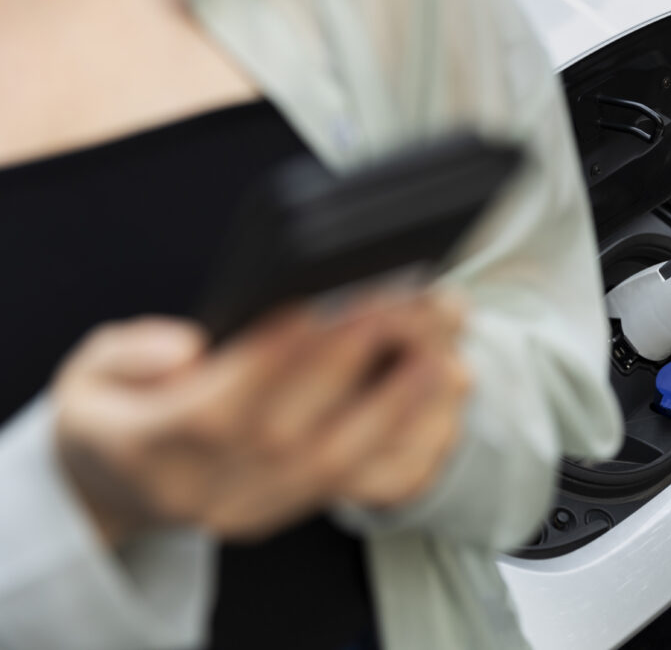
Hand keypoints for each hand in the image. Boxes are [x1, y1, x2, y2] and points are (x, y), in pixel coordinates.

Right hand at [53, 291, 469, 546]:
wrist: (120, 490)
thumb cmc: (113, 417)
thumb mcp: (86, 375)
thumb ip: (126, 356)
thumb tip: (186, 348)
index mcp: (151, 447)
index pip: (225, 402)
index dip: (286, 352)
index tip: (342, 296)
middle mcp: (213, 488)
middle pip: (303, 430)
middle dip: (369, 360)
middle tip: (421, 302)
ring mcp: (260, 508)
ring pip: (347, 463)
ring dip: (409, 401)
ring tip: (449, 341)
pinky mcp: (295, 511)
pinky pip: (367, 489)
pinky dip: (419, 441)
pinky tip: (448, 392)